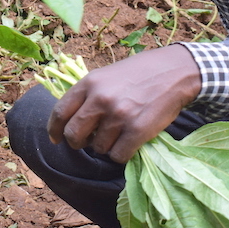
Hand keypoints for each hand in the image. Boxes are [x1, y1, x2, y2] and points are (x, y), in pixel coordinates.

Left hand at [47, 44, 201, 162]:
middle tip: (86, 142)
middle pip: (74, 135)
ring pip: (98, 148)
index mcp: (89, 83)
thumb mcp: (106, 75)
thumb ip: (88, 94)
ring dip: (104, 147)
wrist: (173, 72)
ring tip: (117, 135)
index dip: (55, 129)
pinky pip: (118, 155)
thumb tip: (71, 120)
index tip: (56, 138)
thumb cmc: (138, 73)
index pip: (60, 112)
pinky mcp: (137, 131)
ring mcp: (118, 116)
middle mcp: (100, 100)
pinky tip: (128, 143)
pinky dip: (121, 154)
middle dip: (77, 143)